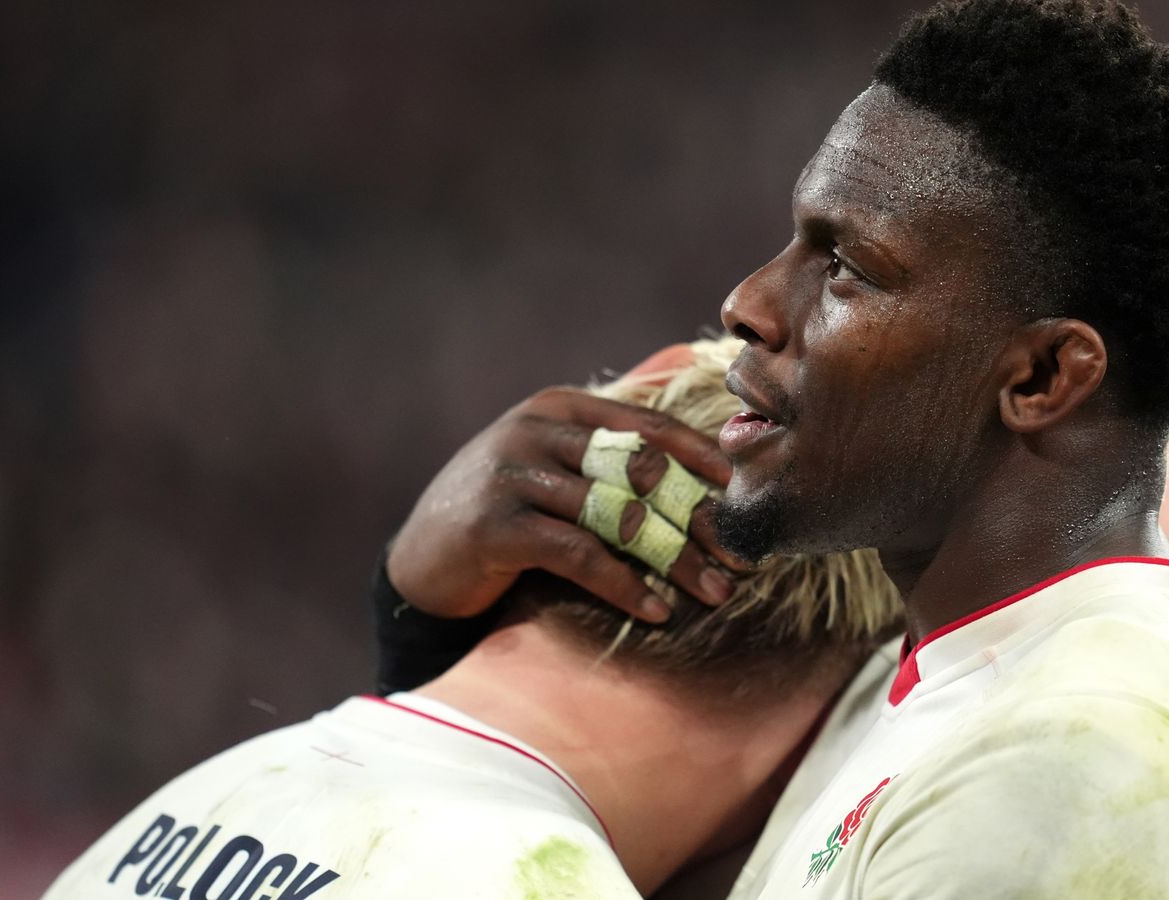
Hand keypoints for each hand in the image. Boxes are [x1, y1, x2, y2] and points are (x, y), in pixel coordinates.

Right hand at [386, 387, 743, 622]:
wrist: (420, 562)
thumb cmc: (504, 513)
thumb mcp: (554, 466)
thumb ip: (610, 447)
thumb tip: (693, 411)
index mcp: (558, 408)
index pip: (646, 426)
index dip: (701, 459)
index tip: (748, 493)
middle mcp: (534, 430)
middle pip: (638, 472)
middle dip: (697, 516)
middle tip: (743, 556)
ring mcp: (511, 474)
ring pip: (616, 515)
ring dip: (674, 558)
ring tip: (715, 592)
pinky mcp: (495, 526)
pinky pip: (579, 554)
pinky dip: (624, 583)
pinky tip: (658, 610)